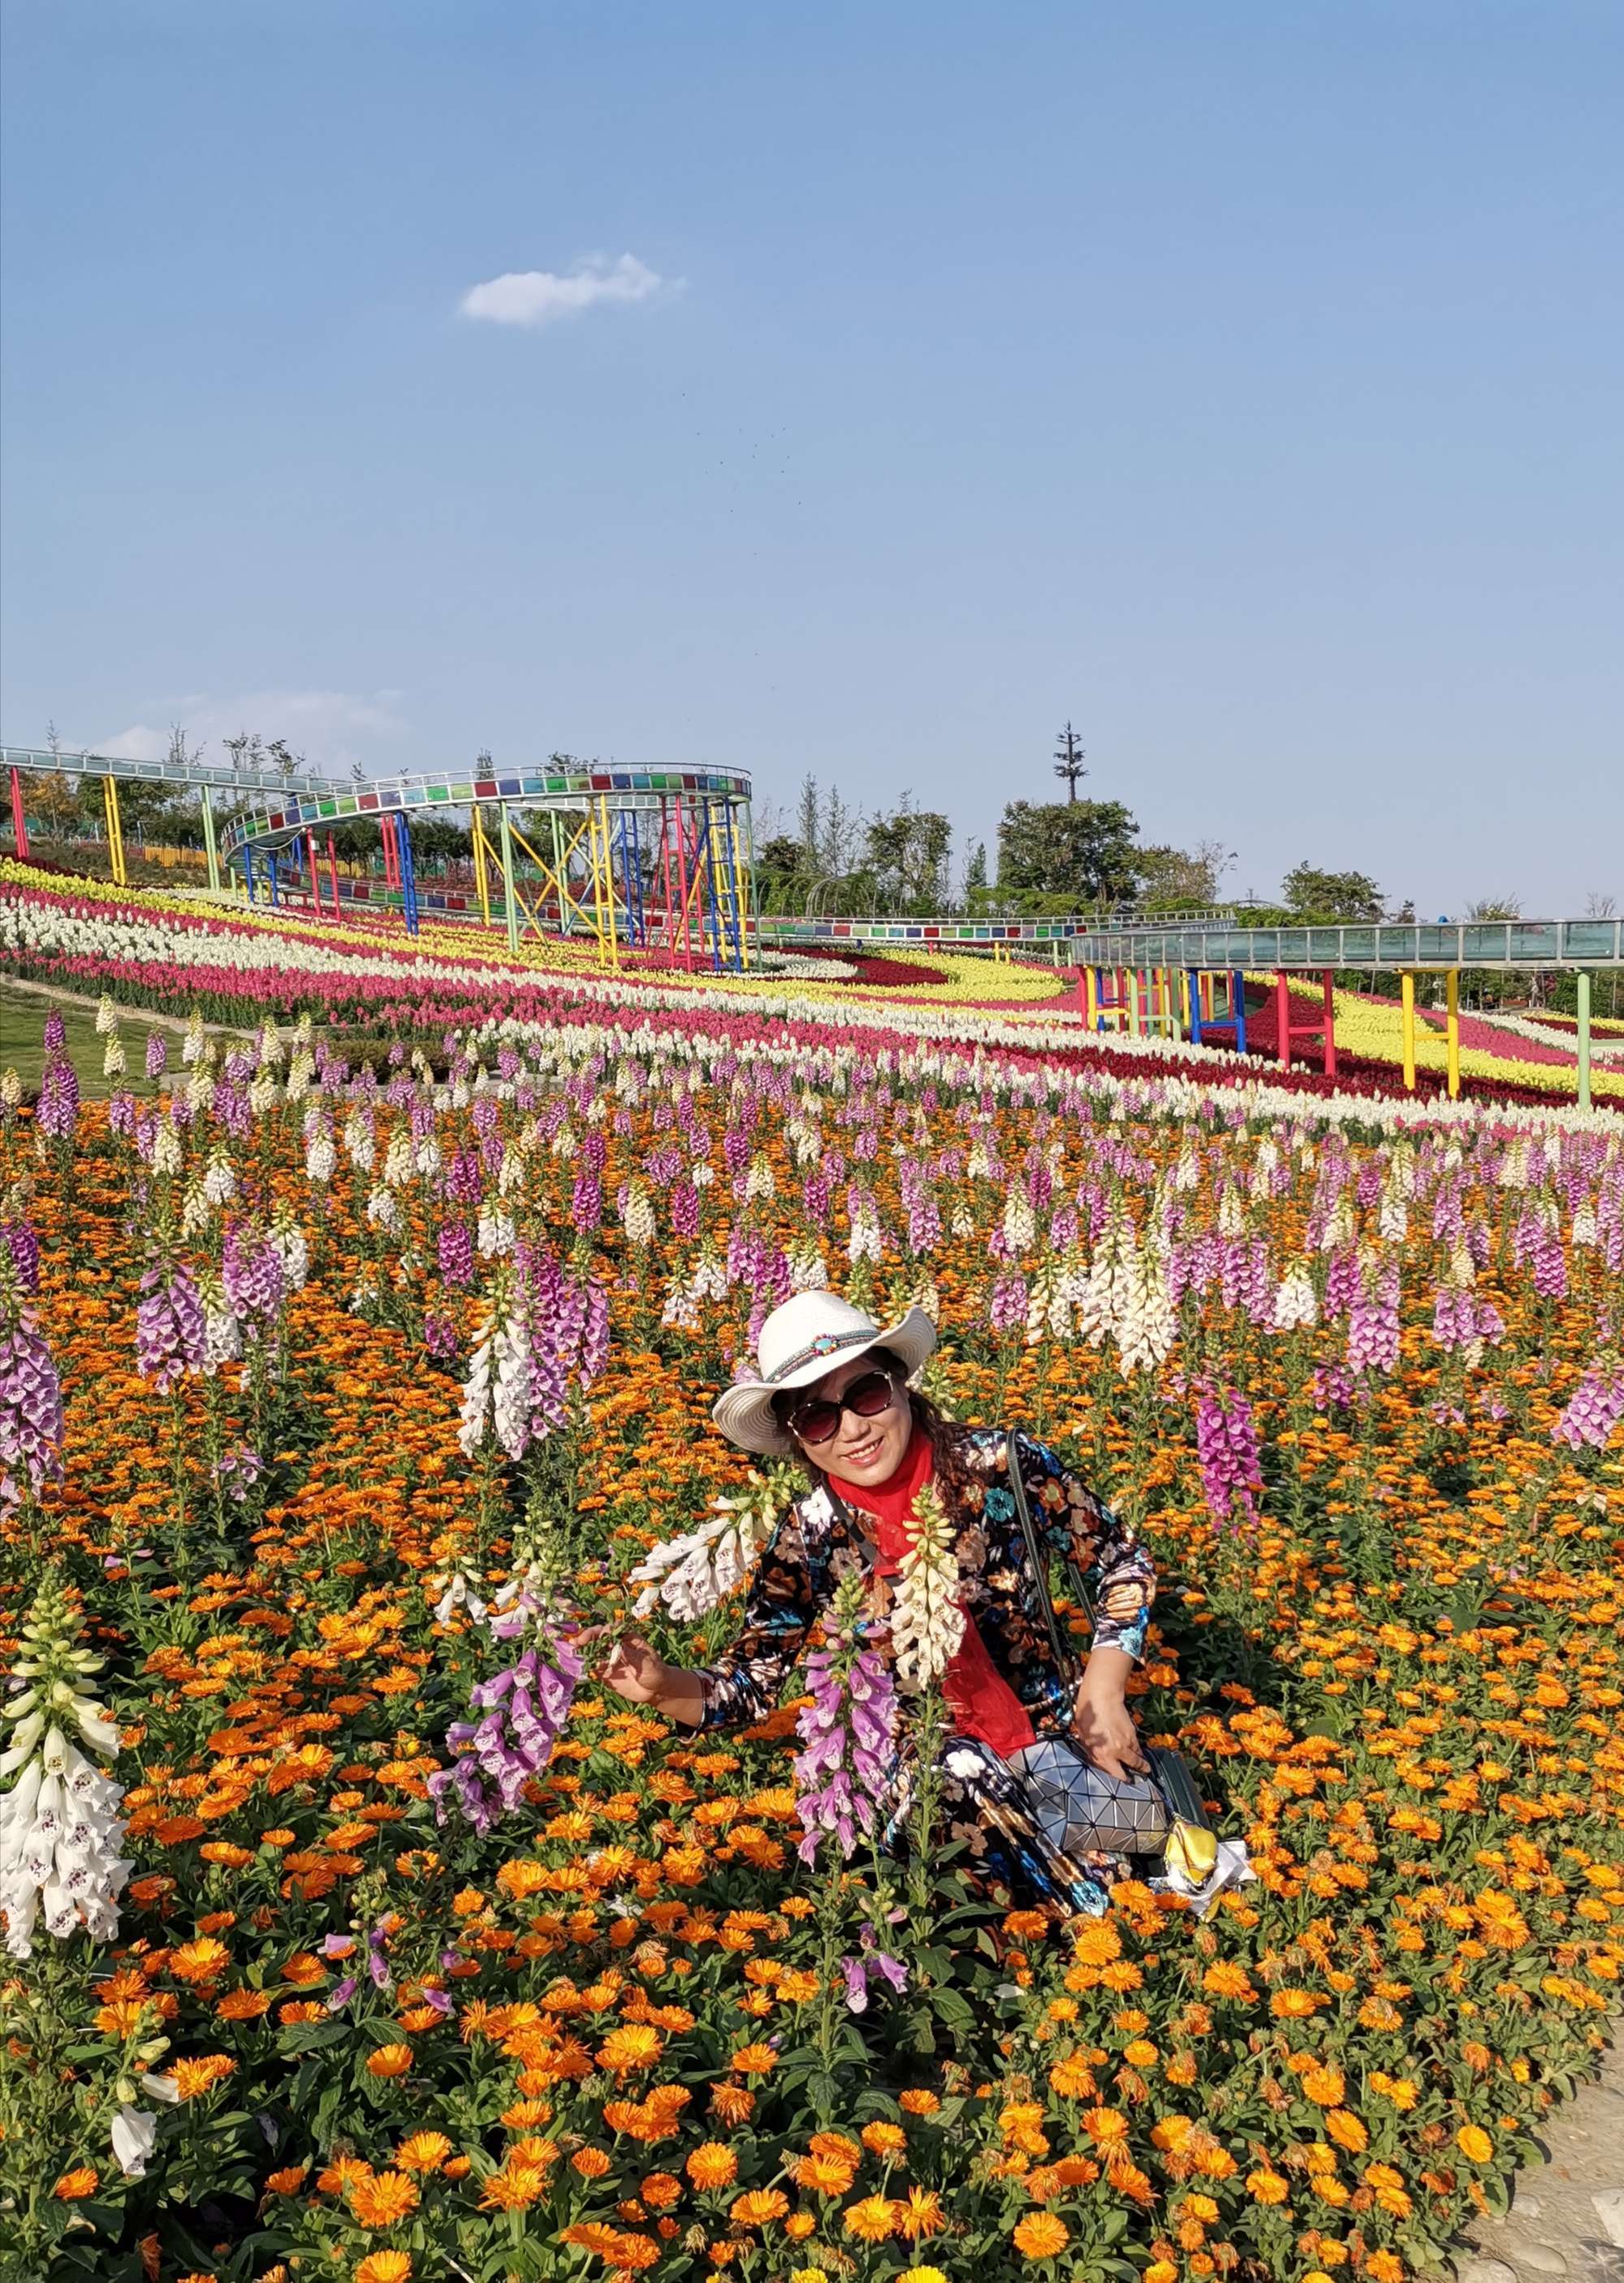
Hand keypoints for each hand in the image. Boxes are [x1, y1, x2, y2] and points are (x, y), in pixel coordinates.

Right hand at [577, 1627, 670, 1705]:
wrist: (656, 1690)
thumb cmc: (655, 1671)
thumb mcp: (646, 1662)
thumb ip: (631, 1654)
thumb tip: (616, 1645)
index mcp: (628, 1638)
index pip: (612, 1629)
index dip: (604, 1630)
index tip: (600, 1636)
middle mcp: (616, 1646)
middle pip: (598, 1637)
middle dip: (587, 1637)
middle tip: (577, 1642)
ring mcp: (609, 1659)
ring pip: (593, 1651)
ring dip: (582, 1650)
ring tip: (572, 1652)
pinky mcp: (605, 1673)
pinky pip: (593, 1668)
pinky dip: (585, 1666)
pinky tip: (579, 1666)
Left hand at [1070, 1663, 1148, 1781]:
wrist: (1102, 1696)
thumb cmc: (1088, 1714)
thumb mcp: (1084, 1735)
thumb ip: (1092, 1750)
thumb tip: (1098, 1758)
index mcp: (1101, 1754)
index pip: (1113, 1774)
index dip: (1118, 1778)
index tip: (1121, 1780)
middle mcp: (1116, 1751)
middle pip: (1129, 1769)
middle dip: (1133, 1775)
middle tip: (1136, 1779)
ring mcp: (1126, 1743)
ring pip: (1136, 1759)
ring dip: (1140, 1764)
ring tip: (1144, 1768)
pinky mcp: (1133, 1734)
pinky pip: (1138, 1747)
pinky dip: (1139, 1751)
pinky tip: (1138, 1753)